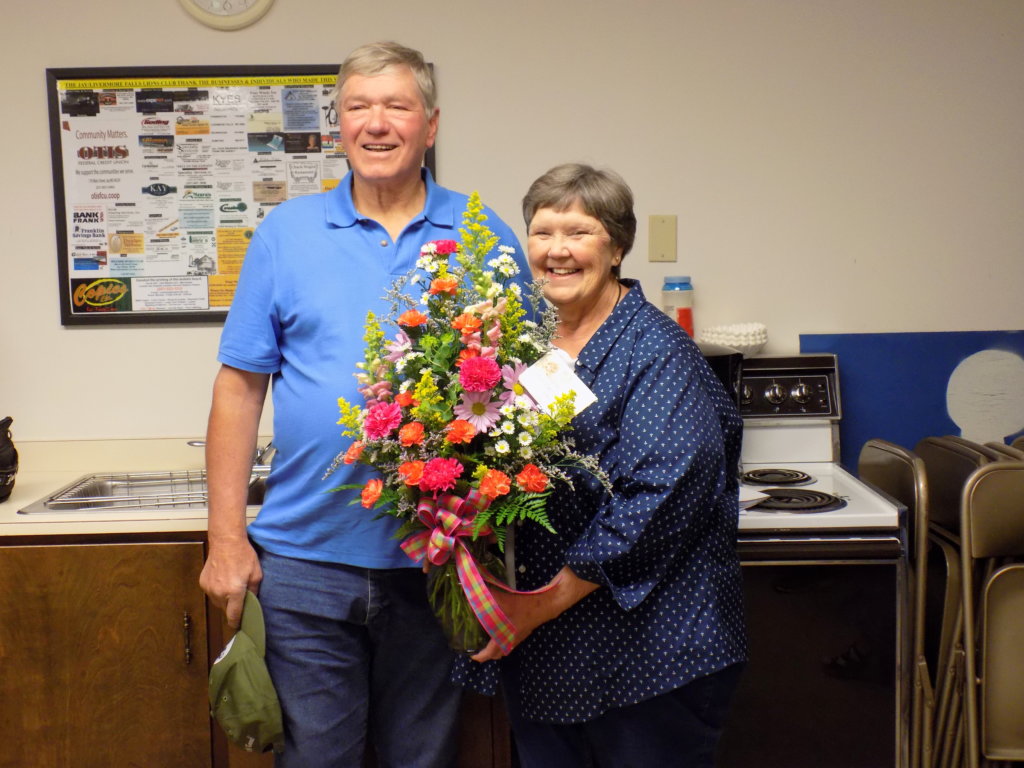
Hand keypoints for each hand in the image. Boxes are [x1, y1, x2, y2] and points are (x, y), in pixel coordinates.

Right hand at [199, 537, 261, 628]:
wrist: (226, 542)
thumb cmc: (244, 556)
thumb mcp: (256, 574)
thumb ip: (254, 592)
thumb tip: (252, 603)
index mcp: (234, 592)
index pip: (233, 616)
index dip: (237, 623)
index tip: (240, 626)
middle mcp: (219, 593)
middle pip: (225, 610)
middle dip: (232, 608)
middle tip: (240, 599)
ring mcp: (209, 588)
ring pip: (218, 602)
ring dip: (225, 600)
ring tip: (232, 587)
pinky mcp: (203, 583)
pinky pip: (211, 594)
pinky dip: (218, 591)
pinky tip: (224, 581)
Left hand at [471, 567, 597, 662]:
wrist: (545, 604)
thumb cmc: (523, 606)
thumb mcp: (501, 599)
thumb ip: (484, 595)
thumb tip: (469, 589)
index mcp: (504, 637)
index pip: (490, 653)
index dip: (480, 656)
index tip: (473, 656)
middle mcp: (512, 639)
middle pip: (499, 653)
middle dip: (488, 653)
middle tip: (479, 648)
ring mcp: (521, 635)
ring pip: (506, 646)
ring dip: (497, 645)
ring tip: (488, 638)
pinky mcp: (526, 629)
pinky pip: (512, 639)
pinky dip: (505, 638)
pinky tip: (502, 627)